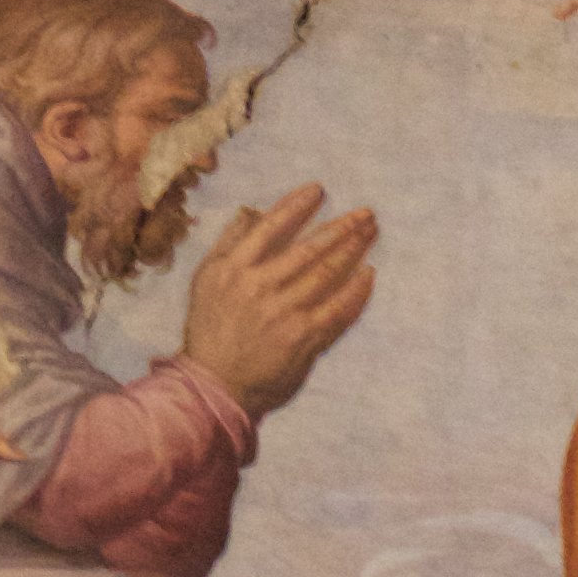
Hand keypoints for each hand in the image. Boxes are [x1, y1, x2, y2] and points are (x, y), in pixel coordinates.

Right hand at [181, 181, 377, 412]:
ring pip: (325, 275)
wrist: (216, 386)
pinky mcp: (302, 340)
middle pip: (307, 249)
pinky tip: (369, 274)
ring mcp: (283, 315)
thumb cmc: (210, 331)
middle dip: (340, 227)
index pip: (270, 228)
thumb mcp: (206, 280)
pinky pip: (336, 310)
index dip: (296, 206)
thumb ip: (229, 243)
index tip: (319, 190)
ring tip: (371, 232)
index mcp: (234, 269)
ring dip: (352, 250)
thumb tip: (252, 211)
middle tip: (365, 213)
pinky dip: (355, 291)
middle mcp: (259, 288)